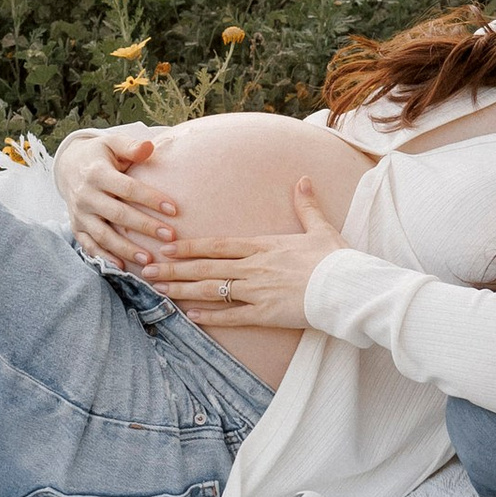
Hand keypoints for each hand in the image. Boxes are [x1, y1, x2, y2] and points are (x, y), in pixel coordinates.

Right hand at [61, 127, 177, 268]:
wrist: (68, 166)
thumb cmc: (100, 155)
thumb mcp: (113, 143)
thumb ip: (131, 147)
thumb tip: (149, 147)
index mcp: (97, 173)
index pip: (127, 189)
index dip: (151, 199)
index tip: (174, 209)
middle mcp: (85, 195)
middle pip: (118, 214)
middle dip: (144, 226)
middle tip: (170, 236)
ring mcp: (79, 214)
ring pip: (103, 235)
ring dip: (126, 249)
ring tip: (149, 260)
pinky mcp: (76, 227)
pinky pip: (89, 245)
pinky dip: (104, 257)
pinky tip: (123, 266)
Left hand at [159, 179, 344, 334]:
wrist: (348, 287)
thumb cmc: (337, 259)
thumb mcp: (320, 228)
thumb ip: (306, 206)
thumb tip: (303, 180)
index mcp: (264, 246)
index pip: (218, 245)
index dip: (190, 246)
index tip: (168, 247)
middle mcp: (254, 267)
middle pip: (206, 266)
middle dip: (174, 269)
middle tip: (147, 270)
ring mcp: (257, 290)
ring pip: (211, 289)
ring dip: (182, 289)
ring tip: (158, 290)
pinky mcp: (265, 313)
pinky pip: (231, 315)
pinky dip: (210, 316)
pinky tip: (190, 316)